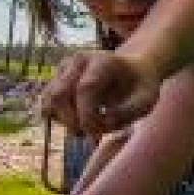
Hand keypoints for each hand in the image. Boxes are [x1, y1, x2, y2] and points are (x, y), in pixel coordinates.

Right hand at [43, 48, 160, 136]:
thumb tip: (105, 121)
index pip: (84, 89)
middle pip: (58, 96)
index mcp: (101, 61)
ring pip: (47, 102)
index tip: (98, 133)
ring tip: (85, 127)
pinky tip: (78, 120)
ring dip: (64, 122)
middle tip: (92, 133)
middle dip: (72, 122)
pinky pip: (46, 105)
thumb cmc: (141, 86)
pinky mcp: (55, 80)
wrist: (132, 69)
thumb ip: (129, 112)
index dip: (87, 116)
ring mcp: (63, 69)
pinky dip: (59, 119)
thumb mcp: (147, 99)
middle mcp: (77, 61)